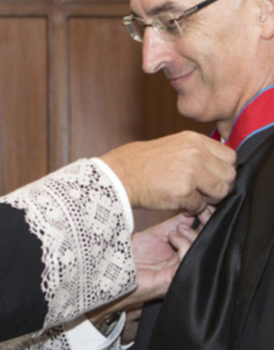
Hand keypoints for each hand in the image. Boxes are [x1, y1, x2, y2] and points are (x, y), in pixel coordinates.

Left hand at [88, 210, 210, 327]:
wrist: (115, 273)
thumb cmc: (133, 257)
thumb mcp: (158, 234)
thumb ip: (175, 223)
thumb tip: (192, 208)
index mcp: (185, 252)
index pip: (206, 234)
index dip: (208, 219)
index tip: (203, 205)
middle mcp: (187, 261)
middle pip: (210, 241)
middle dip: (208, 222)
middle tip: (200, 210)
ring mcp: (184, 270)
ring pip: (202, 249)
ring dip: (192, 233)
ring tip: (177, 229)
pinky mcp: (177, 277)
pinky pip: (190, 257)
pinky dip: (184, 243)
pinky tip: (172, 238)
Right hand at [100, 131, 235, 213]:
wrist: (118, 176)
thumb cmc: (141, 164)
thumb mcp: (173, 146)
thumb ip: (196, 153)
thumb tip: (217, 168)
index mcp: (194, 140)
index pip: (230, 157)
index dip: (223, 171)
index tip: (211, 178)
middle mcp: (196, 153)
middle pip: (229, 175)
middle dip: (219, 187)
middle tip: (203, 192)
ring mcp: (191, 172)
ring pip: (220, 191)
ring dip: (208, 199)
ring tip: (191, 198)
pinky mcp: (183, 192)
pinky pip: (200, 206)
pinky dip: (191, 208)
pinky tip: (177, 202)